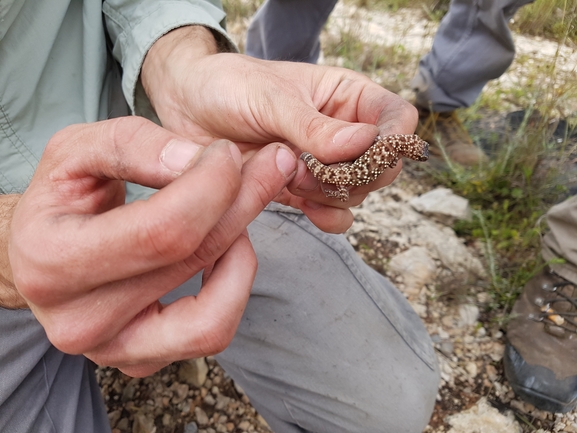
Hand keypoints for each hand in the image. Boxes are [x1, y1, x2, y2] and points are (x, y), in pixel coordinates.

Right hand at [9, 116, 296, 376]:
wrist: (39, 253)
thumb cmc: (61, 200)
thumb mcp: (77, 151)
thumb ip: (133, 147)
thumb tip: (198, 162)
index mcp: (53, 260)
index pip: (161, 230)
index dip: (212, 186)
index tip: (230, 153)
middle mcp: (79, 320)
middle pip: (191, 260)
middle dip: (244, 202)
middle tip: (273, 165)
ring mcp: (114, 349)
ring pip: (213, 316)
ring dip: (243, 252)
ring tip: (241, 209)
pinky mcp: (143, 359)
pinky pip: (211, 331)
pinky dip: (232, 286)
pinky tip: (228, 246)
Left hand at [141, 27, 416, 231]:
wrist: (188, 108)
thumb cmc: (229, 86)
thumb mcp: (270, 99)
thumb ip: (314, 126)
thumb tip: (365, 143)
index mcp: (346, 97)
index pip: (397, 118)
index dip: (393, 140)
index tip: (367, 155)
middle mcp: (342, 132)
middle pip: (382, 165)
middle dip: (354, 175)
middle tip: (312, 168)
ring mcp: (324, 163)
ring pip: (357, 193)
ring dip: (332, 195)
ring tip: (292, 177)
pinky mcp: (301, 188)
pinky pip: (332, 212)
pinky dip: (327, 216)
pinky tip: (307, 207)